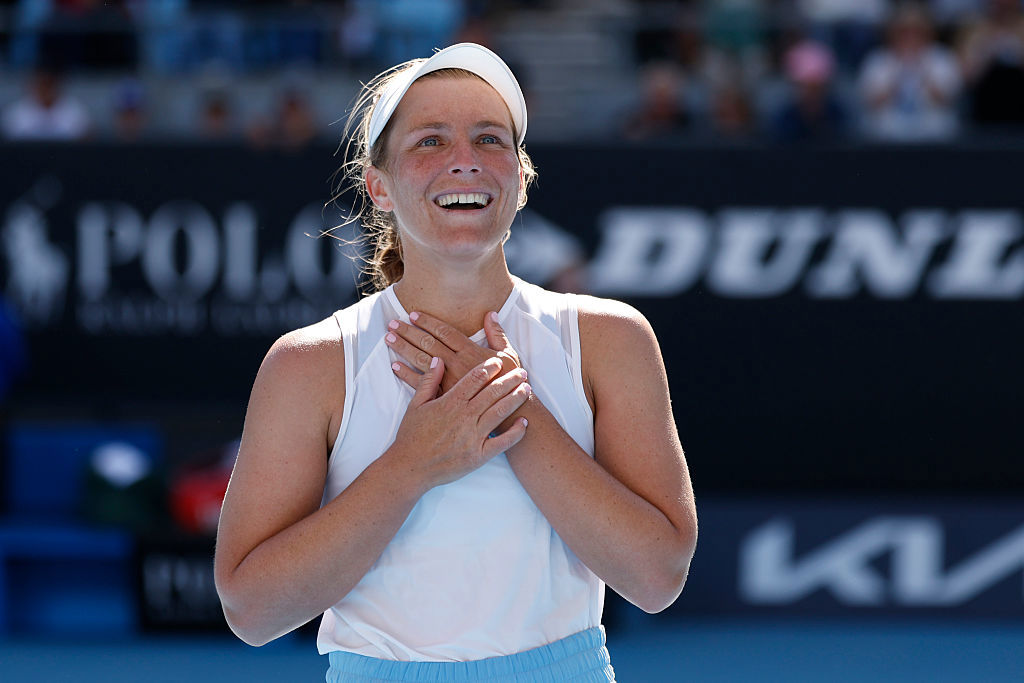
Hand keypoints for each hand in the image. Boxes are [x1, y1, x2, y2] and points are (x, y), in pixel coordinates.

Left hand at [385, 311, 520, 394]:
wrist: (510, 413)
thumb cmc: (511, 383)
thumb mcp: (508, 355)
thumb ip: (497, 334)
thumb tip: (490, 314)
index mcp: (471, 352)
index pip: (445, 332)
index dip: (428, 322)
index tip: (413, 314)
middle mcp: (458, 364)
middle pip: (429, 343)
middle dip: (409, 332)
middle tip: (393, 323)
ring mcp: (449, 381)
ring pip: (422, 360)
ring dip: (404, 348)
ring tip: (389, 338)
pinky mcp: (444, 397)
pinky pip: (422, 385)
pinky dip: (407, 375)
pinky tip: (395, 366)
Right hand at [389, 355, 529, 490]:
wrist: (410, 468)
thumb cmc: (411, 436)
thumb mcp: (415, 405)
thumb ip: (428, 381)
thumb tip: (437, 359)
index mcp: (450, 403)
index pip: (475, 378)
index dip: (490, 368)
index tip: (499, 362)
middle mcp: (465, 417)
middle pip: (493, 392)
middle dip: (509, 380)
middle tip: (522, 372)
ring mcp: (473, 437)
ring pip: (500, 412)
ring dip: (515, 399)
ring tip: (526, 389)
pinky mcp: (479, 455)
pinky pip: (502, 442)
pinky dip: (516, 432)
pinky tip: (524, 423)